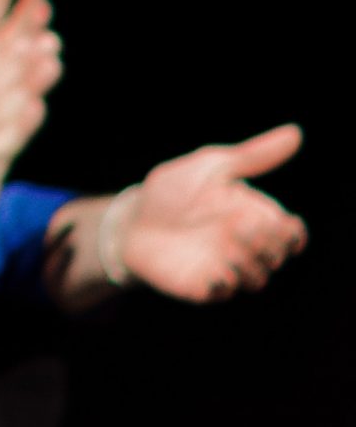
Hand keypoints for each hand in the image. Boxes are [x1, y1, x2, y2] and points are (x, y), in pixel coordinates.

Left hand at [117, 125, 307, 300]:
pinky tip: (218, 272)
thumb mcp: (212, 166)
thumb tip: (295, 132)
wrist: (130, 218)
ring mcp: (224, 268)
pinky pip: (221, 293)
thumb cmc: (174, 191)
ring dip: (249, 265)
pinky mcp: (200, 285)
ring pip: (256, 279)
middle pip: (277, 256)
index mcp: (254, 218)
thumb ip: (252, 155)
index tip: (283, 222)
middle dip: (269, 245)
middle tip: (245, 227)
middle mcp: (245, 247)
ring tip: (228, 246)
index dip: (293, 234)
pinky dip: (225, 286)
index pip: (291, 235)